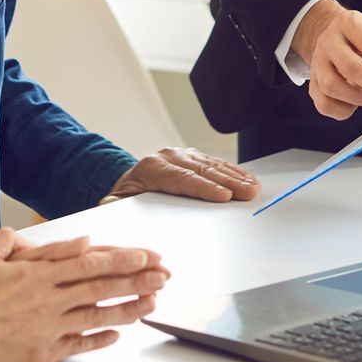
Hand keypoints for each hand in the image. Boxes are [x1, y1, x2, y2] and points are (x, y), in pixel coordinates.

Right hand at [0, 228, 168, 361]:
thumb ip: (23, 242)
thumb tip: (75, 240)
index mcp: (37, 275)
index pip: (89, 263)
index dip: (121, 259)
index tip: (146, 256)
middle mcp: (49, 300)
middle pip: (101, 288)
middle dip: (137, 280)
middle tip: (163, 276)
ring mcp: (48, 327)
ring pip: (97, 316)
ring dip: (128, 308)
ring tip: (152, 302)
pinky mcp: (44, 351)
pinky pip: (80, 344)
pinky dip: (101, 338)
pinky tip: (119, 333)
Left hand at [101, 148, 260, 203]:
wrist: (129, 180)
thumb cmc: (127, 195)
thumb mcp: (116, 201)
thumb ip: (113, 206)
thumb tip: (108, 206)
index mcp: (152, 168)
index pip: (183, 179)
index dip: (204, 188)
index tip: (223, 197)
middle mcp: (169, 157)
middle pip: (203, 171)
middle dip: (228, 182)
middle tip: (248, 193)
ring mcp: (183, 154)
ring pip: (213, 165)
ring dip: (236, 177)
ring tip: (253, 188)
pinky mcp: (194, 156)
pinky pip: (216, 163)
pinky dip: (233, 171)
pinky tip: (248, 179)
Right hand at [292, 0, 361, 120]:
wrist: (331, 36)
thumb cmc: (361, 38)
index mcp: (348, 23)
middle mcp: (328, 41)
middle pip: (350, 67)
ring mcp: (317, 63)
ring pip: (333, 87)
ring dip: (361, 98)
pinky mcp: (312, 84)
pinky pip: (324, 104)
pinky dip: (344, 110)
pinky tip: (356, 103)